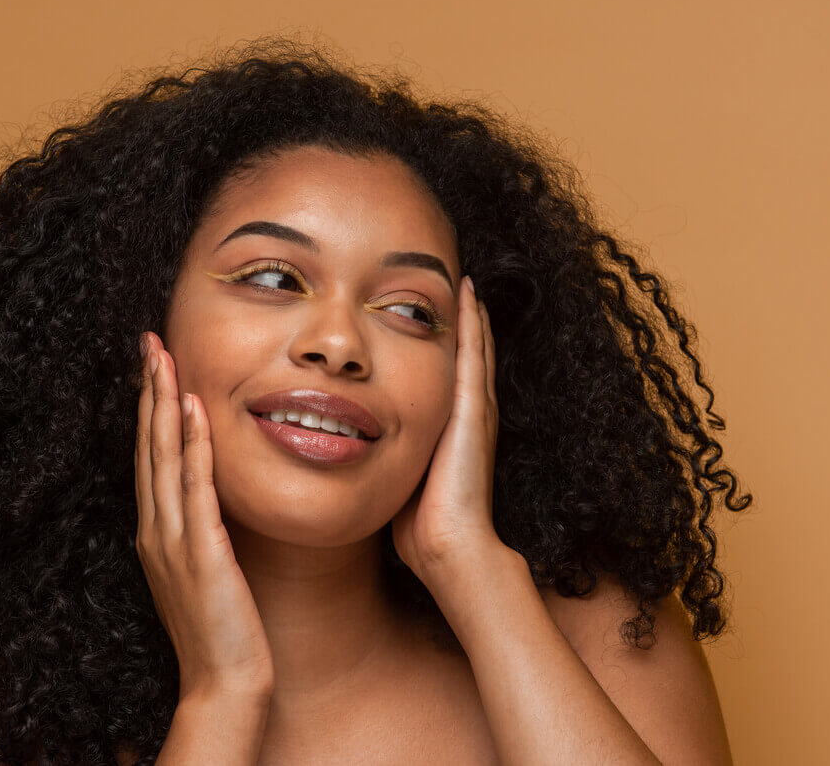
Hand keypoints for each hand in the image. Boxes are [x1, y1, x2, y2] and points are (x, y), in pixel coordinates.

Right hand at [134, 331, 274, 701]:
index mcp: (156, 533)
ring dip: (163, 404)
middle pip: (149, 446)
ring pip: (164, 457)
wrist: (225, 682)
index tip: (153, 366)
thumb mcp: (205, 569)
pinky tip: (195, 409)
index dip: (150, 408)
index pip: (150, 457)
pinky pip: (196, 488)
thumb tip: (207, 498)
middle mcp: (155, 530)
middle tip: (148, 341)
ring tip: (163, 357)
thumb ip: (201, 531)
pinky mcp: (201, 552)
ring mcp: (173, 540)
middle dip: (148, 391)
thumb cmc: (221, 630)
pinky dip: (193, 445)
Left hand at [391, 276, 504, 579]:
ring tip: (464, 282)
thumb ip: (388, 453)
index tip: (430, 315)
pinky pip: (473, 356)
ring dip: (470, 314)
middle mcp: (470, 415)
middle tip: (456, 284)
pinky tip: (467, 295)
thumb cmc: (419, 524)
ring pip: (476, 348)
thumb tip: (353, 443)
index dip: (445, 346)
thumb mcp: (400, 474)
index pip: (451, 375)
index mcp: (452, 429)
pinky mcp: (473, 412)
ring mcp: (476, 411)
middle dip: (461, 322)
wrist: (450, 548)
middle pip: (469, 355)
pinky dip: (473, 324)